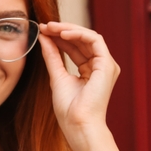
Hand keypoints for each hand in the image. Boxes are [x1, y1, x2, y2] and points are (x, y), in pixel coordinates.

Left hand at [38, 22, 119, 150]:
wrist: (78, 124)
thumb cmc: (69, 108)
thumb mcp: (56, 76)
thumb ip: (52, 56)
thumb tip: (43, 38)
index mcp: (91, 71)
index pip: (76, 47)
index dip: (59, 37)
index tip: (42, 31)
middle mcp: (101, 66)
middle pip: (82, 40)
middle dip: (62, 30)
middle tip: (45, 26)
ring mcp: (106, 66)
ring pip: (89, 37)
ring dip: (69, 29)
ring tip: (50, 27)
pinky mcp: (107, 65)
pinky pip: (95, 40)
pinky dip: (79, 34)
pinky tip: (62, 33)